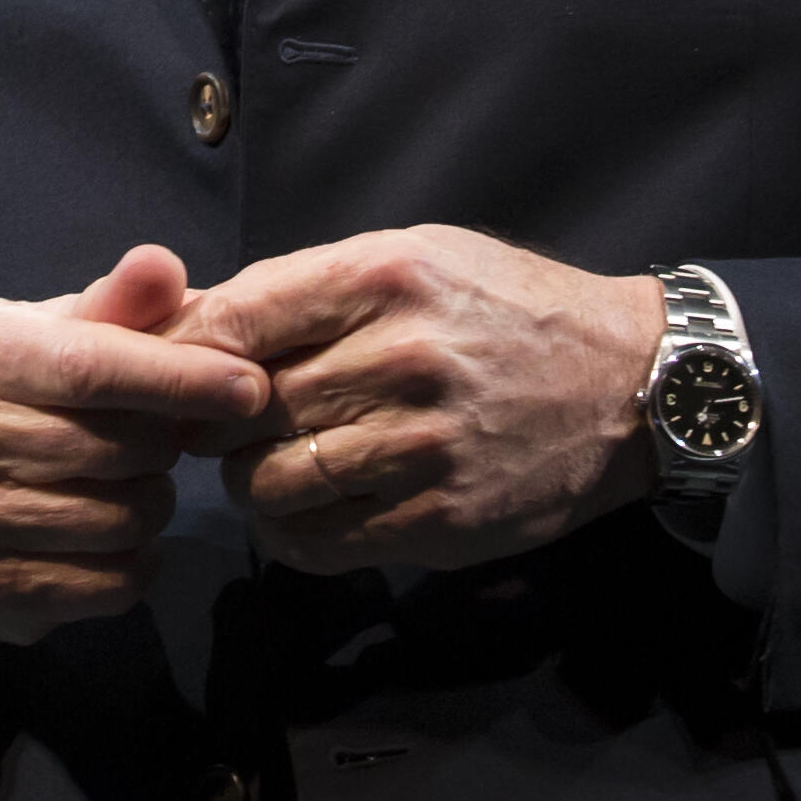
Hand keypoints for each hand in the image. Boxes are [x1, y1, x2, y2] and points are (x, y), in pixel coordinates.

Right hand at [0, 244, 274, 641]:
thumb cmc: (6, 395)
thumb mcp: (46, 333)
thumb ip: (114, 304)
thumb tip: (162, 266)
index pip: (91, 367)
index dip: (181, 377)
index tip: (251, 386)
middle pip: (118, 449)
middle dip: (166, 443)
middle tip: (158, 435)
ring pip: (123, 522)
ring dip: (153, 504)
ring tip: (130, 482)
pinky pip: (112, 584)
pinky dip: (137, 562)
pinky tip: (112, 536)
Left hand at [176, 226, 665, 572]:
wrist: (631, 384)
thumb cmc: (505, 309)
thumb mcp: (412, 257)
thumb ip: (304, 287)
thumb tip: (185, 319)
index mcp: (384, 277)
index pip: (234, 320)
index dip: (182, 355)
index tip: (169, 374)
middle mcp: (402, 358)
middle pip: (242, 408)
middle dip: (215, 423)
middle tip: (219, 428)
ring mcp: (424, 446)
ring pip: (271, 482)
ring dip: (250, 484)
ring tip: (268, 468)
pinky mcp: (443, 520)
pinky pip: (321, 542)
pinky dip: (292, 534)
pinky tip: (303, 513)